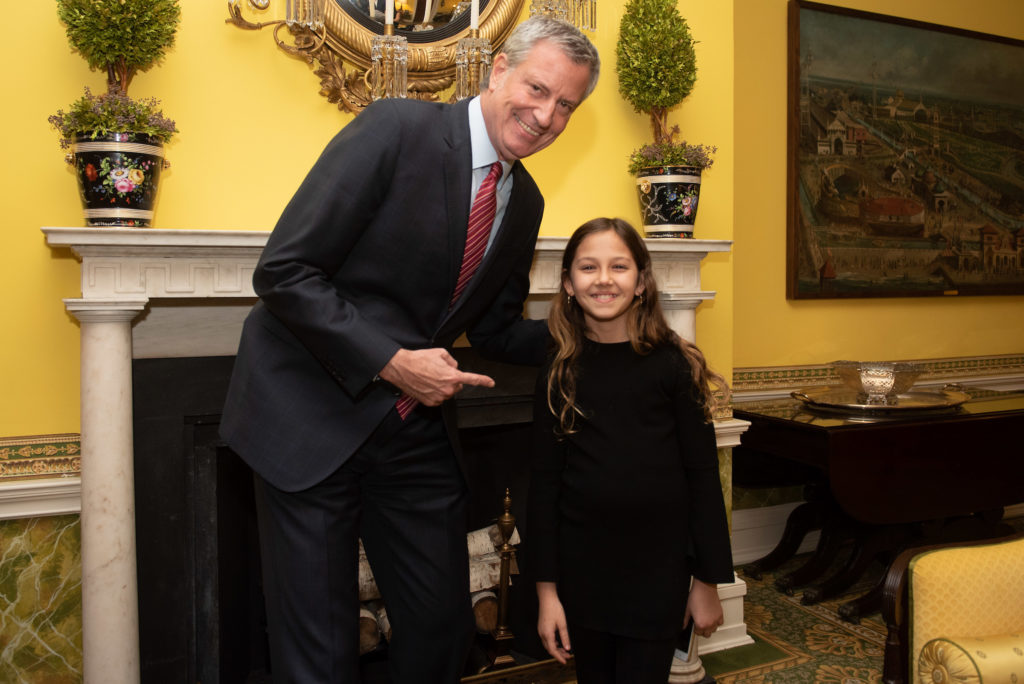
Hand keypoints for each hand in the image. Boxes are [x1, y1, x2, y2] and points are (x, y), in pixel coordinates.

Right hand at [378, 348, 494, 405]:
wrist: (402, 368)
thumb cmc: (420, 359)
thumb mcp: (441, 353)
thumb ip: (452, 361)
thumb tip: (454, 367)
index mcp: (452, 376)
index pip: (472, 379)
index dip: (483, 381)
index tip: (491, 383)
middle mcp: (447, 389)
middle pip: (457, 386)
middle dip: (451, 380)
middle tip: (439, 372)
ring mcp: (439, 397)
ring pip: (447, 392)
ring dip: (442, 386)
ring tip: (429, 377)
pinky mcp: (430, 402)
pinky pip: (438, 398)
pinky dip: (435, 393)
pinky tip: (426, 385)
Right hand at [536, 582, 571, 663]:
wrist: (547, 599)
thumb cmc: (554, 609)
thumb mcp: (562, 624)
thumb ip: (565, 637)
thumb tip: (567, 648)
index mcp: (547, 634)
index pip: (552, 650)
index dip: (559, 657)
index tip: (565, 661)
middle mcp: (542, 633)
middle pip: (549, 648)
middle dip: (558, 654)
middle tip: (567, 656)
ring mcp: (540, 630)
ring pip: (548, 644)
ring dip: (556, 649)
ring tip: (565, 651)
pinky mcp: (541, 628)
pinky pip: (546, 639)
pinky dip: (553, 643)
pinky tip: (559, 643)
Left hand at [684, 579, 723, 638]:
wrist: (704, 588)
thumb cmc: (696, 597)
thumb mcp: (687, 609)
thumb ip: (684, 620)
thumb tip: (683, 626)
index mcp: (700, 624)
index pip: (698, 633)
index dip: (695, 629)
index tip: (694, 625)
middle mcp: (709, 624)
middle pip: (707, 634)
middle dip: (702, 630)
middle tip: (699, 624)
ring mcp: (716, 619)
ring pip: (714, 630)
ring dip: (710, 627)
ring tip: (705, 621)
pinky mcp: (720, 614)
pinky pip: (720, 623)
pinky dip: (716, 622)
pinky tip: (712, 618)